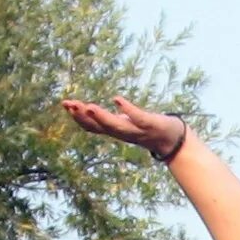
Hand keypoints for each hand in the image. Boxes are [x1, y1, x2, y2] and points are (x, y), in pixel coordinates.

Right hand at [60, 95, 189, 159]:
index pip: (94, 126)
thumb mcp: (123, 123)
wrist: (174, 140)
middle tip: (71, 105)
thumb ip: (106, 119)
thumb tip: (84, 108)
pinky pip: (138, 118)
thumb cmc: (146, 128)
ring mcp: (138, 130)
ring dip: (102, 117)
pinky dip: (127, 110)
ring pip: (117, 126)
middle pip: (102, 127)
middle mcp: (124, 133)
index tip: (65, 104)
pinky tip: (116, 99)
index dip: (78, 117)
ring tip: (89, 106)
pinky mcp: (151, 124)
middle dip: (86, 117)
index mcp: (116, 131)